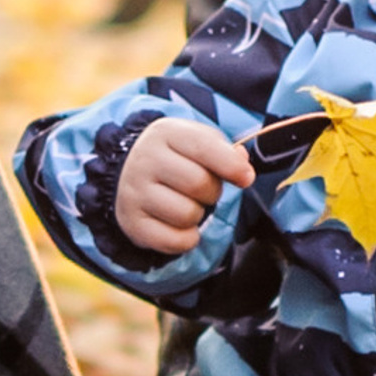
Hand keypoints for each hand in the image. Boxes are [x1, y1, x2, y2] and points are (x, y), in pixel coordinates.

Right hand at [114, 113, 253, 253]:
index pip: (204, 147)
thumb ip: (226, 151)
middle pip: (199, 184)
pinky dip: (187, 238)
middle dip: (212, 192)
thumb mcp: (199, 141)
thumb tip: (243, 167)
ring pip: (187, 215)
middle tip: (204, 190)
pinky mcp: (133, 223)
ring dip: (197, 215)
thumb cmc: (176, 157)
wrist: (130, 173)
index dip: (232, 165)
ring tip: (185, 203)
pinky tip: (180, 225)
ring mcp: (134, 193)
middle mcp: (144, 160)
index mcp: (165, 133)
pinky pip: (175, 241)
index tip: (246, 178)